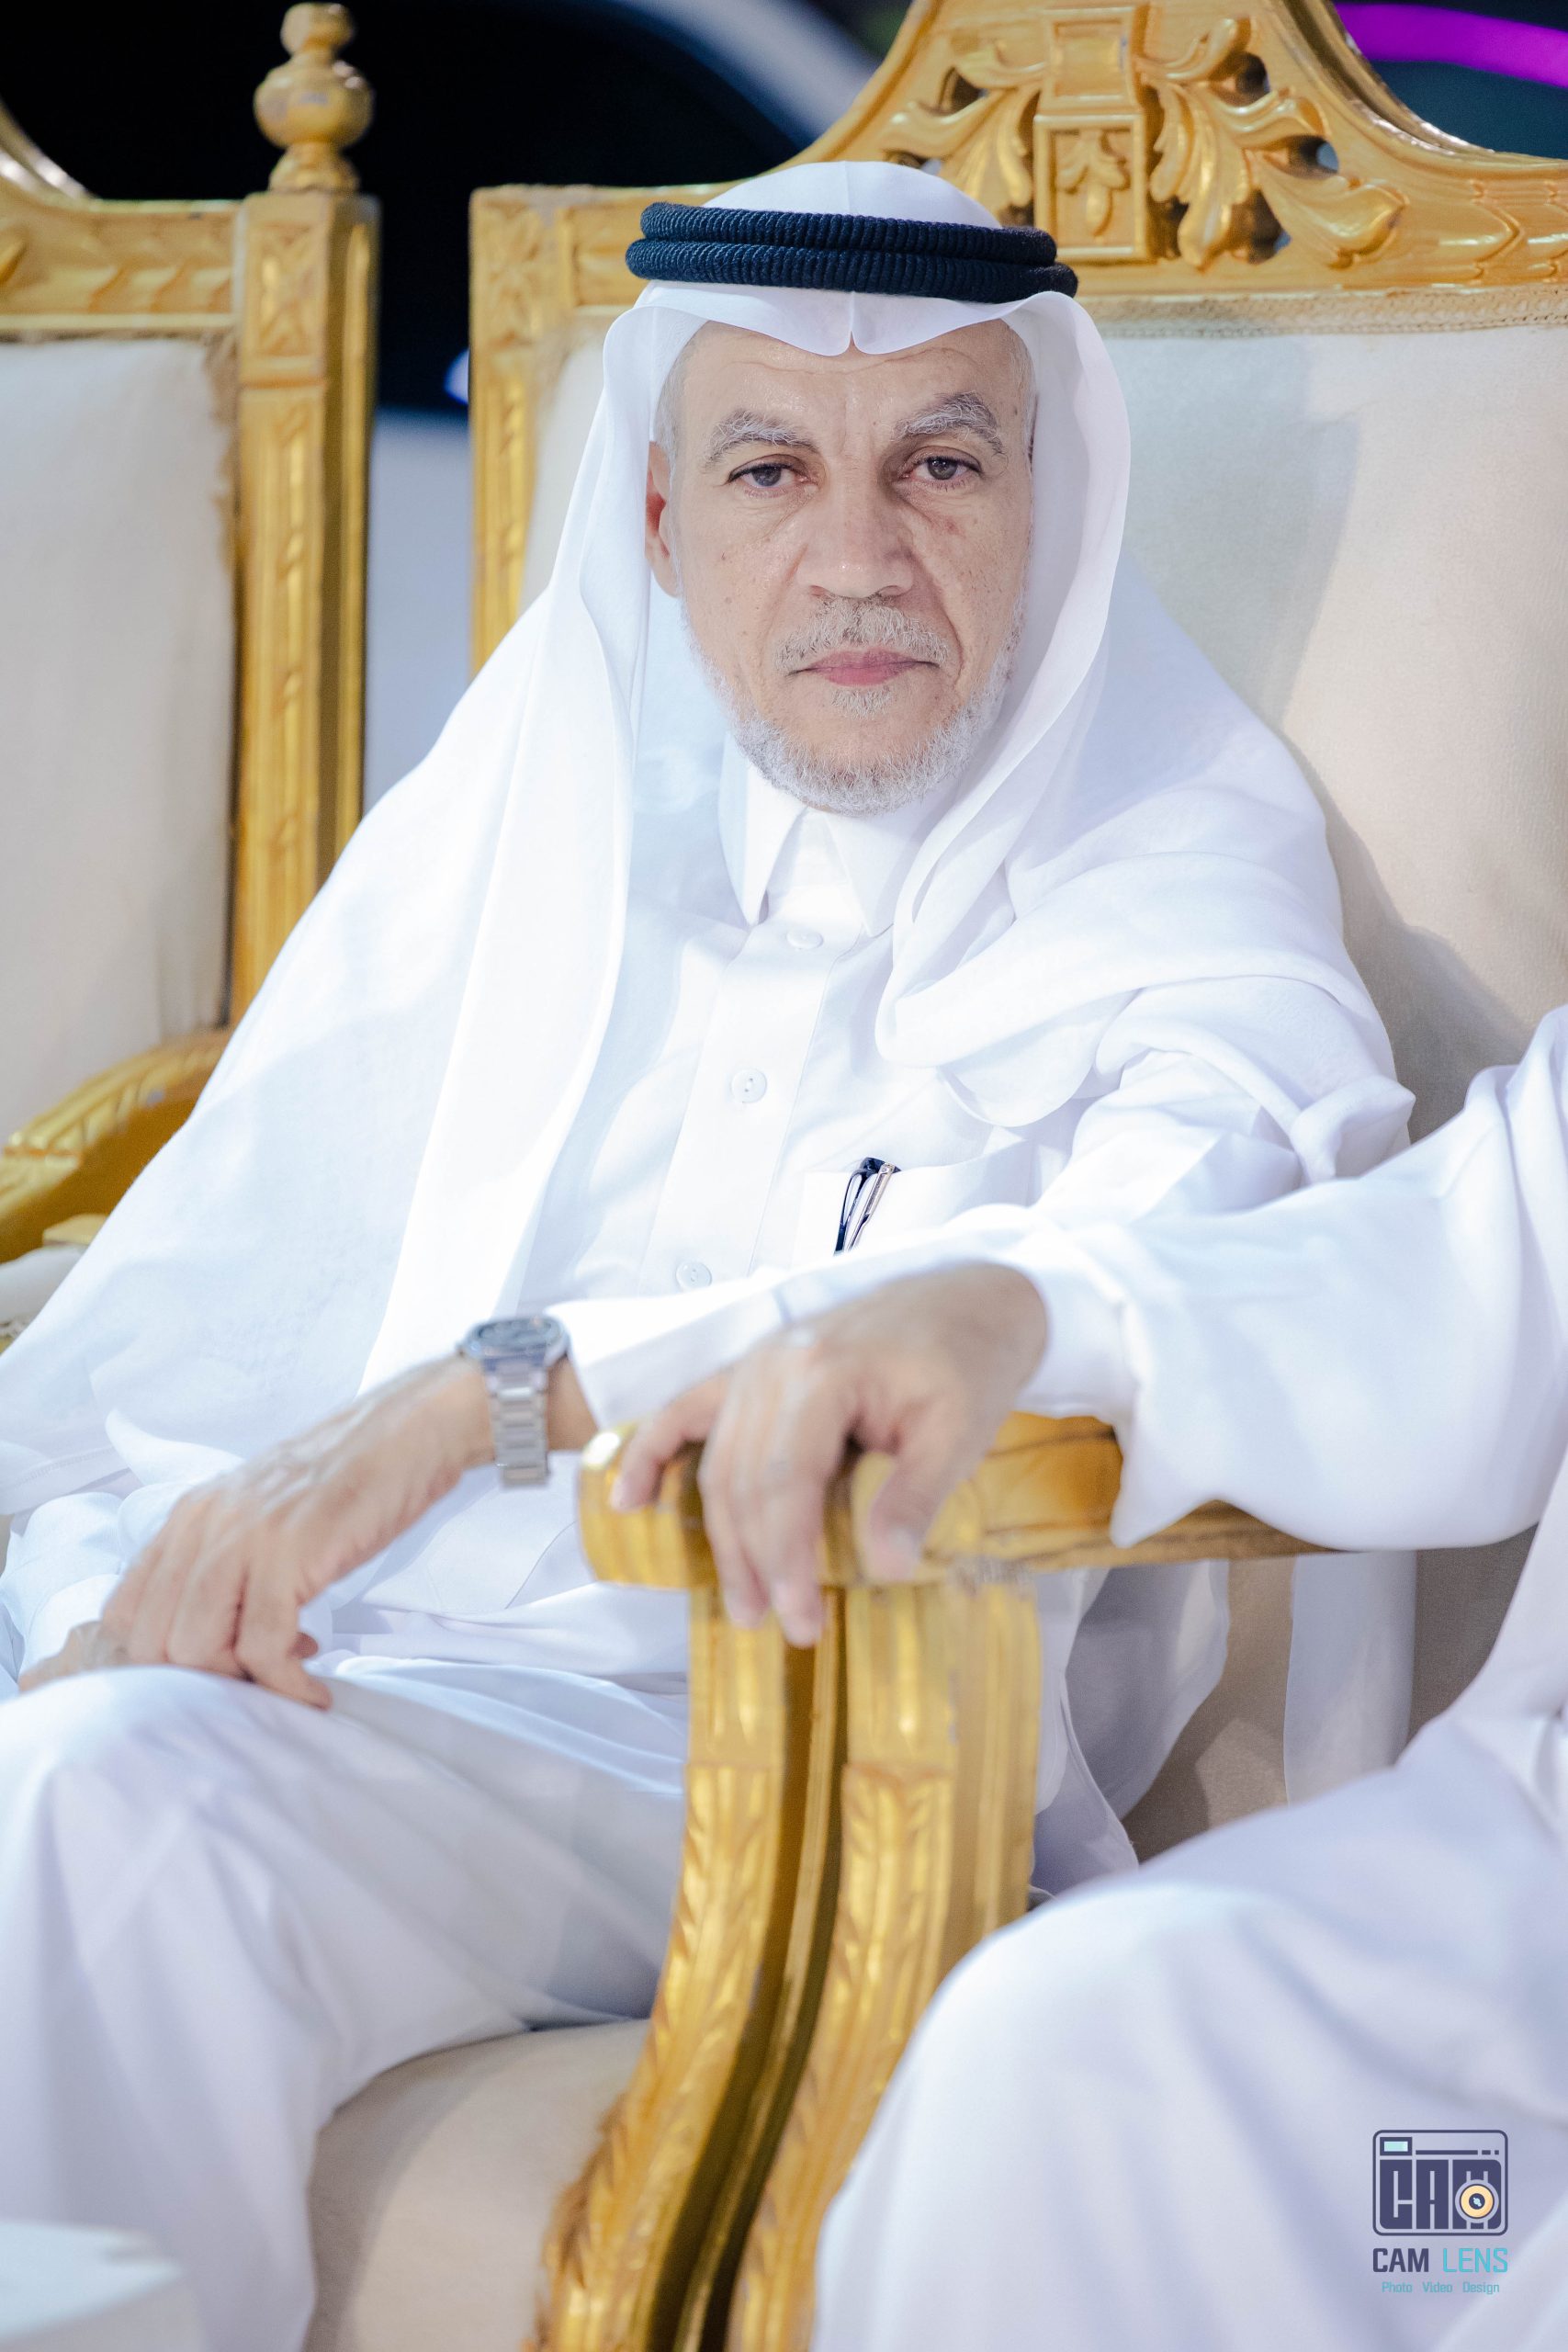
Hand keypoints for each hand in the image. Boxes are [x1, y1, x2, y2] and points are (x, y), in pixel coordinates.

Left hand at [19, 1352, 595, 1705]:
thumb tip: (216, 1637)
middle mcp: (203, 1525)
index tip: (217, 1667)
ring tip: (289, 1676)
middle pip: (154, 1642)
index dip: (161, 1660)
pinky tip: (316, 1688)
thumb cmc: (350, 1478)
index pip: (125, 1612)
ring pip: (197, 1649)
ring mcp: (244, 1539)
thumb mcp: (264, 1511)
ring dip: (242, 1683)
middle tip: (257, 1678)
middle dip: (201, 1681)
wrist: (412, 1430)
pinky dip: (287, 1685)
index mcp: (190, 1515)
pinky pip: (264, 1648)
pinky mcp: (289, 1555)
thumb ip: (226, 1560)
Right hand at [611, 1264, 1046, 1646]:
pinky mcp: (754, 1367)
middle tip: (777, 1625)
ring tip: (740, 1599)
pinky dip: (652, 1452)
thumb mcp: (959, 1433)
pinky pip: (688, 1410)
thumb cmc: (971, 1363)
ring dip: (720, 1535)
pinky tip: (627, 1499)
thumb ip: (914, 1498)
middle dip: (753, 1560)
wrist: (971, 1296)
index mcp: (822, 1374)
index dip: (785, 1558)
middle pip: (742, 1479)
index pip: (784, 1484)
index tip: (800, 1619)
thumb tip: (884, 1570)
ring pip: (718, 1460)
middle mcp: (773, 1364)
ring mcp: (756, 1361)